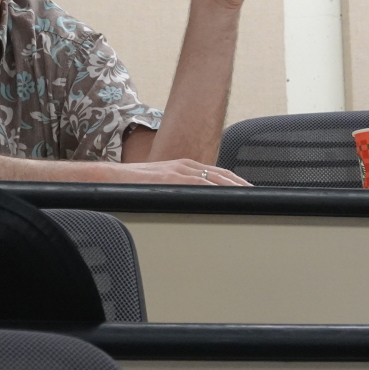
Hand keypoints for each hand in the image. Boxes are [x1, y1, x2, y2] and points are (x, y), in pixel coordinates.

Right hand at [106, 159, 250, 186]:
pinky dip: (215, 190)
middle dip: (240, 185)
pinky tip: (226, 197)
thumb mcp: (162, 183)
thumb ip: (179, 189)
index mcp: (183, 166)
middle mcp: (184, 166)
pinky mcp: (171, 180)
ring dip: (233, 187)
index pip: (218, 173)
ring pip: (214, 178)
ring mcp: (178, 172)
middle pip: (221, 174)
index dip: (236, 181)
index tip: (249, 190)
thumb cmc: (133, 184)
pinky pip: (198, 184)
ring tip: (249, 197)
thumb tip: (194, 203)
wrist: (111, 178)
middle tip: (257, 195)